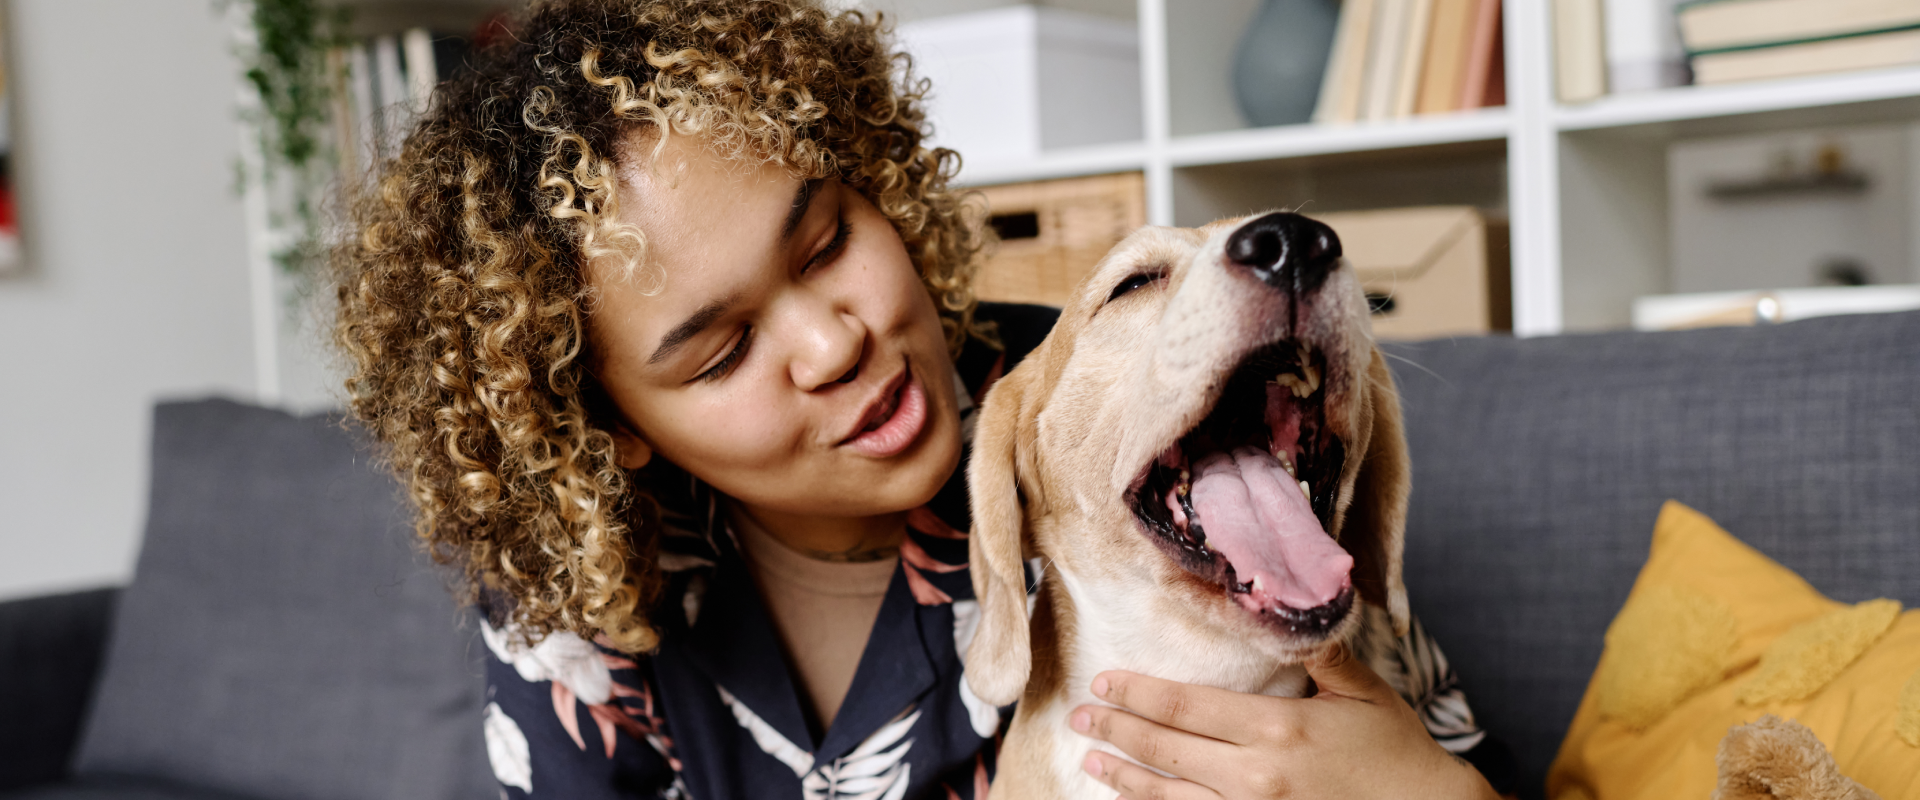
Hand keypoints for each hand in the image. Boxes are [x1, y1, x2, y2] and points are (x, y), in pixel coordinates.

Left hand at [1069, 642, 1496, 799]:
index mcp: (1278, 727)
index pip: (1185, 706)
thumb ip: (1319, 654)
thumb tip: (1283, 604)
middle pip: (1166, 750)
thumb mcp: (1363, 692)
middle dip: (1116, 730)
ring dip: (1124, 777)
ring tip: (1091, 759)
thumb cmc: (1397, 752)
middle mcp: (1257, 774)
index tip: (1104, 682)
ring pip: (1170, 796)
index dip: (1137, 694)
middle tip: (1079, 716)